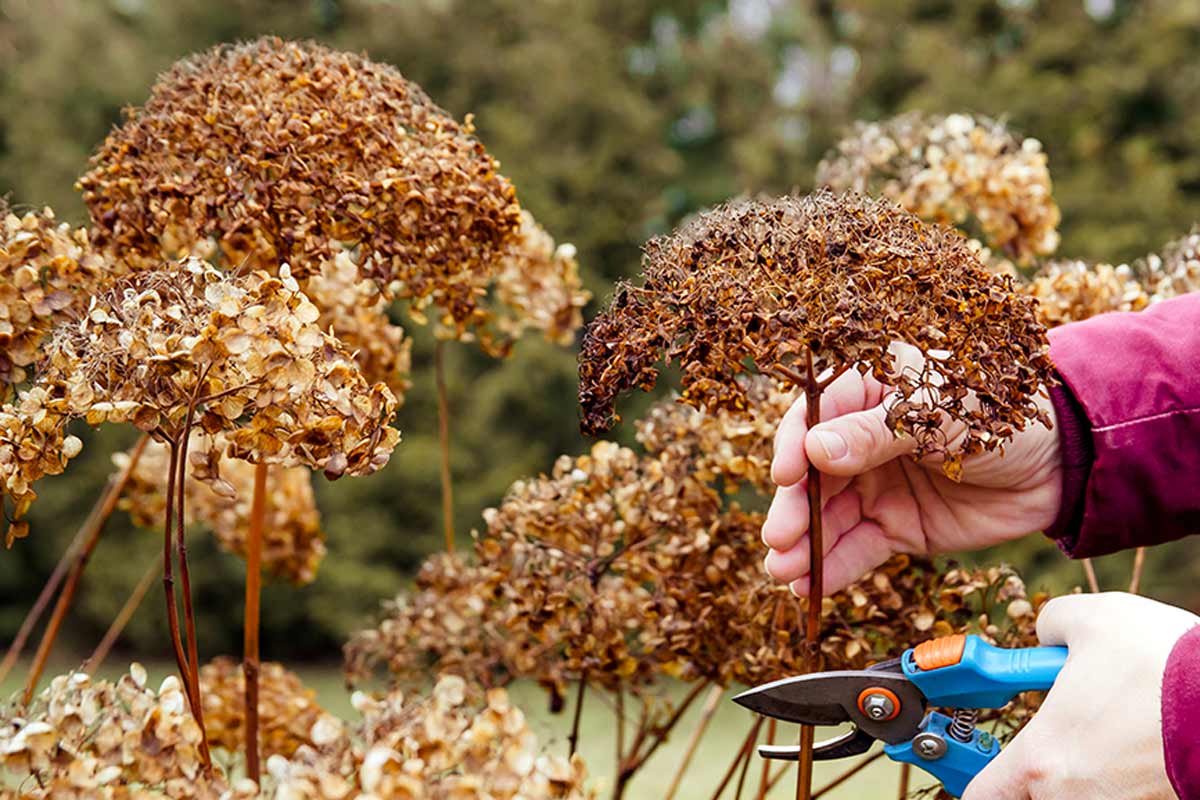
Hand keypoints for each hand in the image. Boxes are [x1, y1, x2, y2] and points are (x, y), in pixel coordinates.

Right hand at [763, 344, 1061, 594]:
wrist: (1062, 463)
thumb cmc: (1000, 413)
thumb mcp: (937, 414)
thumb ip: (875, 434)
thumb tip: (813, 449)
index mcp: (868, 392)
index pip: (814, 416)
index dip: (792, 445)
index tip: (784, 475)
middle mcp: (861, 439)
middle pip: (813, 474)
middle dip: (794, 507)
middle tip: (779, 537)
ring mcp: (876, 485)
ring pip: (829, 517)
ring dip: (803, 545)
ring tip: (783, 571)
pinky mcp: (897, 527)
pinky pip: (858, 549)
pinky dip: (833, 568)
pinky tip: (809, 586)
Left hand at [963, 593, 1198, 799]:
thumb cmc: (1162, 662)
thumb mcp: (1087, 619)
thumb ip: (1048, 628)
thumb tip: (1046, 636)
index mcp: (1042, 760)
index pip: (983, 794)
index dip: (976, 775)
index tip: (978, 758)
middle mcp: (1074, 799)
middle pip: (1030, 798)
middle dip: (1033, 772)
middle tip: (1053, 738)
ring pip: (1080, 795)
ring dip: (1082, 771)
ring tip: (1106, 731)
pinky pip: (1121, 792)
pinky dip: (1122, 775)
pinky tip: (1140, 741)